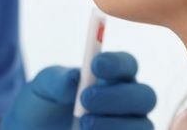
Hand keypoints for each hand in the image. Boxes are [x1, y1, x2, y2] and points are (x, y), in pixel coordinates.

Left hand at [0, 52, 155, 129]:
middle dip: (118, 97)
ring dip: (114, 124)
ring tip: (83, 124)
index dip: (117, 63)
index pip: (128, 65)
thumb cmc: (42, 108)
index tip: (96, 65)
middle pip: (145, 96)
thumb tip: (75, 79)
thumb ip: (57, 81)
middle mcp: (127, 105)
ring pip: (143, 126)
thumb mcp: (42, 89)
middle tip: (85, 99)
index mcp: (112, 79)